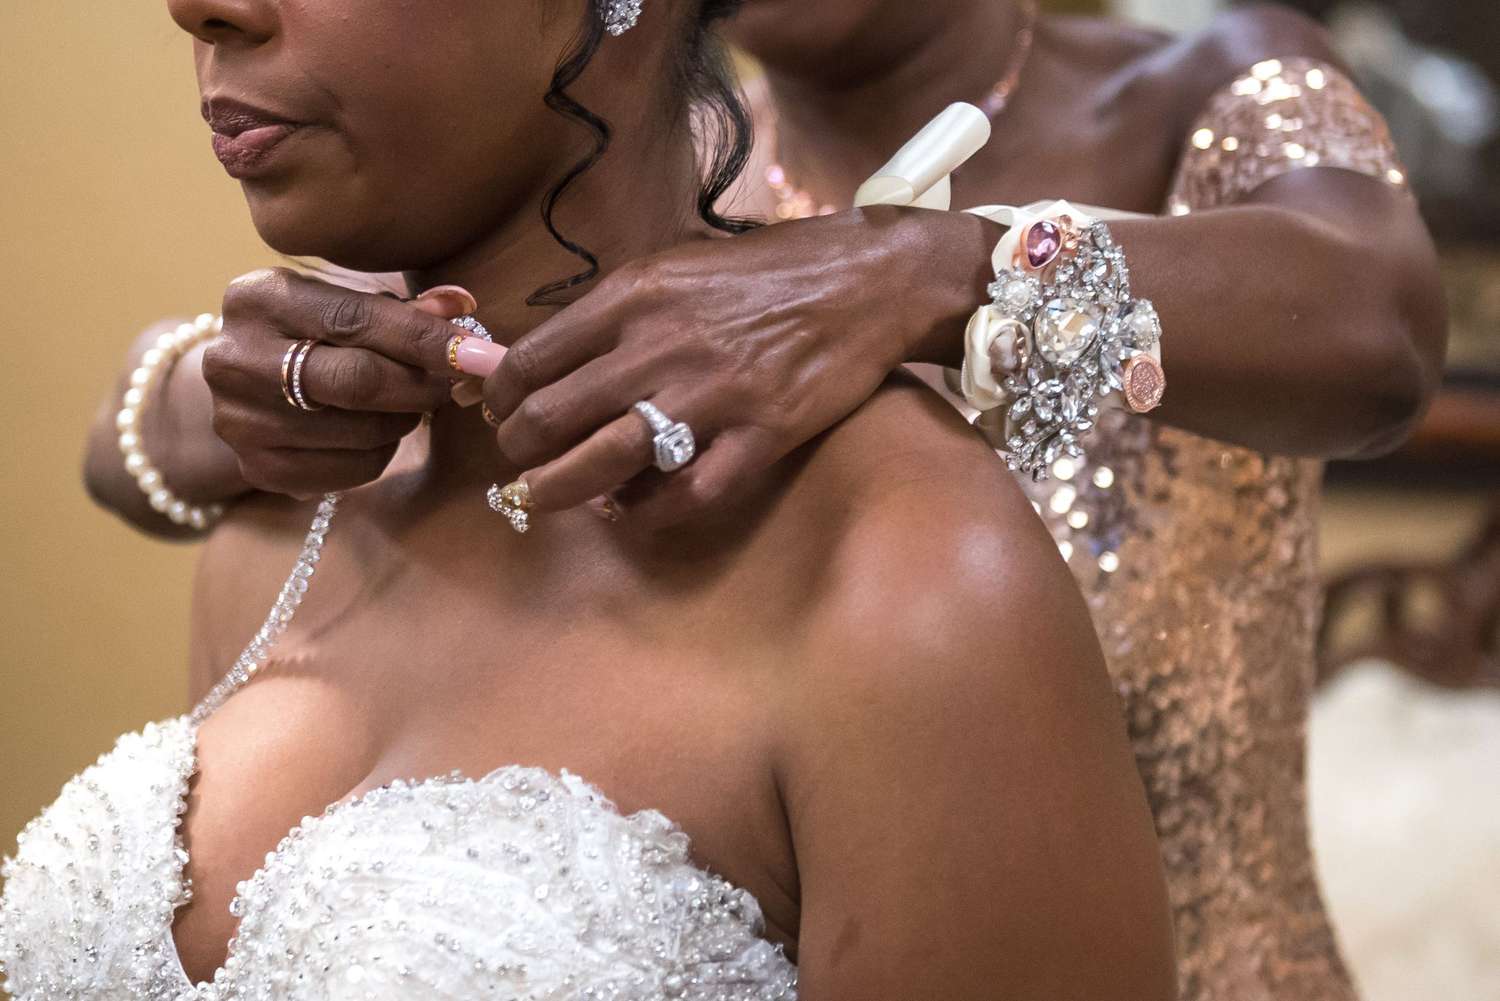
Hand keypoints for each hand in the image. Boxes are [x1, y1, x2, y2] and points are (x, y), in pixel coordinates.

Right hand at [204, 268, 476, 497]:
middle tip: (452, 385)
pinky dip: (381, 454)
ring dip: (405, 420)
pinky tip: (379, 433)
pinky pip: (350, 470)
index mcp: (259, 298)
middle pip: (358, 381)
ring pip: (361, 432)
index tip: (480, 355)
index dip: (426, 340)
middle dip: (420, 386)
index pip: (357, 319)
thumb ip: (403, 305)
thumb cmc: (308, 332)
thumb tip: (462, 306)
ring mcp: (239, 419)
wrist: (239, 386)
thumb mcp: (344, 300)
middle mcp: (236, 357)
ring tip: (410, 404)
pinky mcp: (256, 466)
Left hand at [475, 207, 998, 527]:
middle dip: (516, 452)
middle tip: (518, 463)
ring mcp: (710, 397)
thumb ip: (611, 309)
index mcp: (633, 296)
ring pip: (601, 465)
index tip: (499, 414)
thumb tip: (541, 351)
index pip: (529, 359)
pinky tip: (632, 513)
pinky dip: (647, 516)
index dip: (497, 398)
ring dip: (558, 492)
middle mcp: (660, 346)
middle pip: (548, 418)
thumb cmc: (769, 269)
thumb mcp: (676, 264)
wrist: (867, 282)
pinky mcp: (758, 438)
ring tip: (548, 499)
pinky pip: (684, 498)